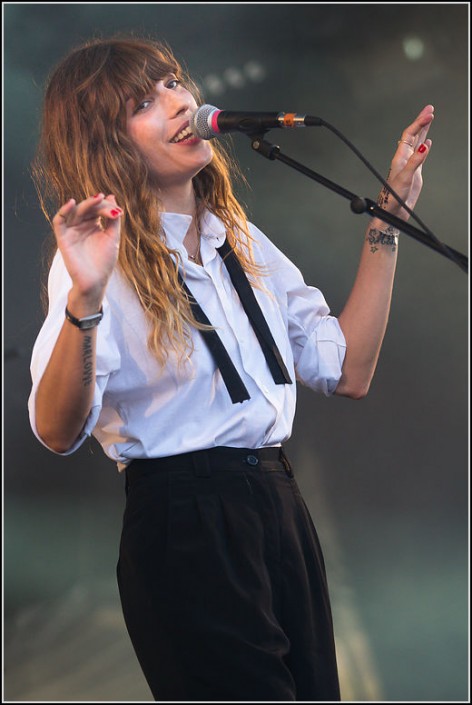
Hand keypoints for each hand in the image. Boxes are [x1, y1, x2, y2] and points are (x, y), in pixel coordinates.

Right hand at [52, 193, 121, 302]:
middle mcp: (81, 226)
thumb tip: (111, 197)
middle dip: (98, 204)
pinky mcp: (63, 237)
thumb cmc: (104, 262)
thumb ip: (113, 219)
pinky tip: (72, 203)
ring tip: (97, 199)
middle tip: (107, 203)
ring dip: (86, 204)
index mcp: (93, 225)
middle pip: (87, 207)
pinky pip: (59, 220)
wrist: (95, 281)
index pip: (98, 209)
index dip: (107, 207)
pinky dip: (63, 210)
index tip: (118, 212)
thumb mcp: (112, 237)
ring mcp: (71, 231)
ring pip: (75, 210)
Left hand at [377, 104, 433, 221]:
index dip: (419, 123)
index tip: (430, 114)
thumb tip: (425, 146)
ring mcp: (409, 164)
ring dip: (423, 130)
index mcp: (400, 157)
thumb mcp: (405, 177)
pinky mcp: (414, 172)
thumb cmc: (394, 197)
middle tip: (430, 109)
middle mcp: (404, 158)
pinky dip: (425, 146)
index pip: (410, 134)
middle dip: (421, 121)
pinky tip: (428, 143)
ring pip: (417, 142)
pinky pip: (420, 154)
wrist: (392, 211)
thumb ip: (415, 161)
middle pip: (413, 134)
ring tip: (429, 118)